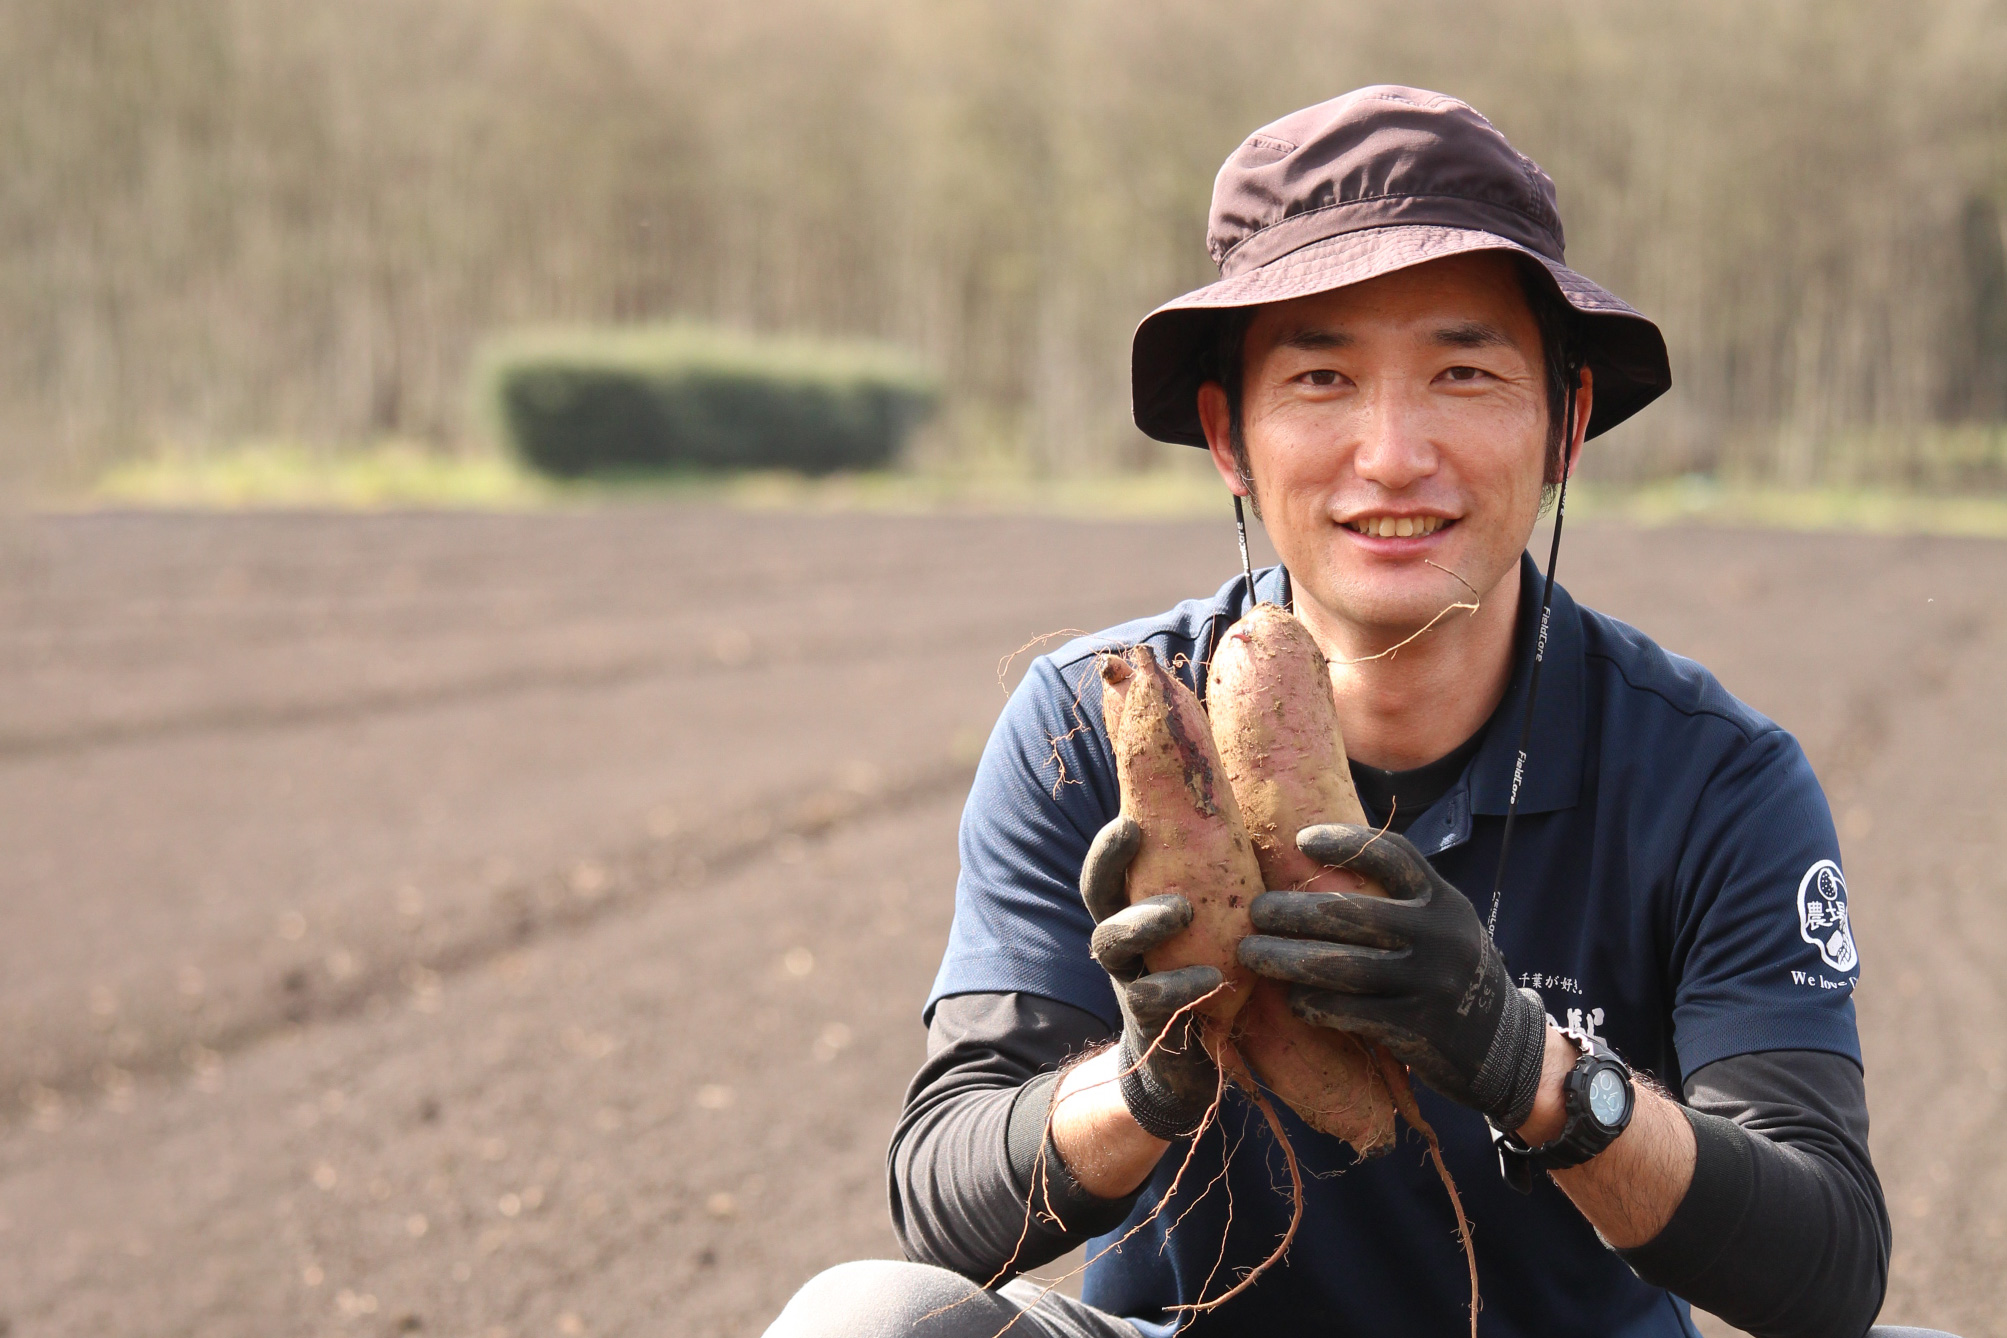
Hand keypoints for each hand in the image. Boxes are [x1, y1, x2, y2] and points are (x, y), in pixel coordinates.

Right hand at [1079, 815, 1221, 1139]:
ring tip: (1182, 910)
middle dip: (1112, 867)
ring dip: (1143, 921)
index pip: (1108, 873)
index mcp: (1133, 915)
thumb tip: (1263, 828)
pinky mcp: (1148, 1022)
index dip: (1109, 848)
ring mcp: (1128, 982)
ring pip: (1112, 944)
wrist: (1188, 1070)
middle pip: (1100, 900)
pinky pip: (1149, 997)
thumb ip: (1220, 891)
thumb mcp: (1212, 931)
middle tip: (1142, 843)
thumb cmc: (1212, 979)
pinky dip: (1179, 984)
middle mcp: (1122, 945)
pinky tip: (1210, 977)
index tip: (1129, 819)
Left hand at [1236, 823, 1547, 1131]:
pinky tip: (1292, 1000)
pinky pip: (1350, 1012)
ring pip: (1340, 966)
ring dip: (1286, 959)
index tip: (1300, 839)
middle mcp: (1440, 936)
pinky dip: (1313, 1005)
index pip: (1394, 856)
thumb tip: (1324, 869)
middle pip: (1350, 913)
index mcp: (1445, 901)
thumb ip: (1402, 902)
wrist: (1507, 1048)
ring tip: (1250, 953)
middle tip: (1254, 911)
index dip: (1346, 842)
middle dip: (1292, 911)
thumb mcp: (1445, 927)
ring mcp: (1430, 983)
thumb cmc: (1454, 976)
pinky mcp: (1417, 1029)